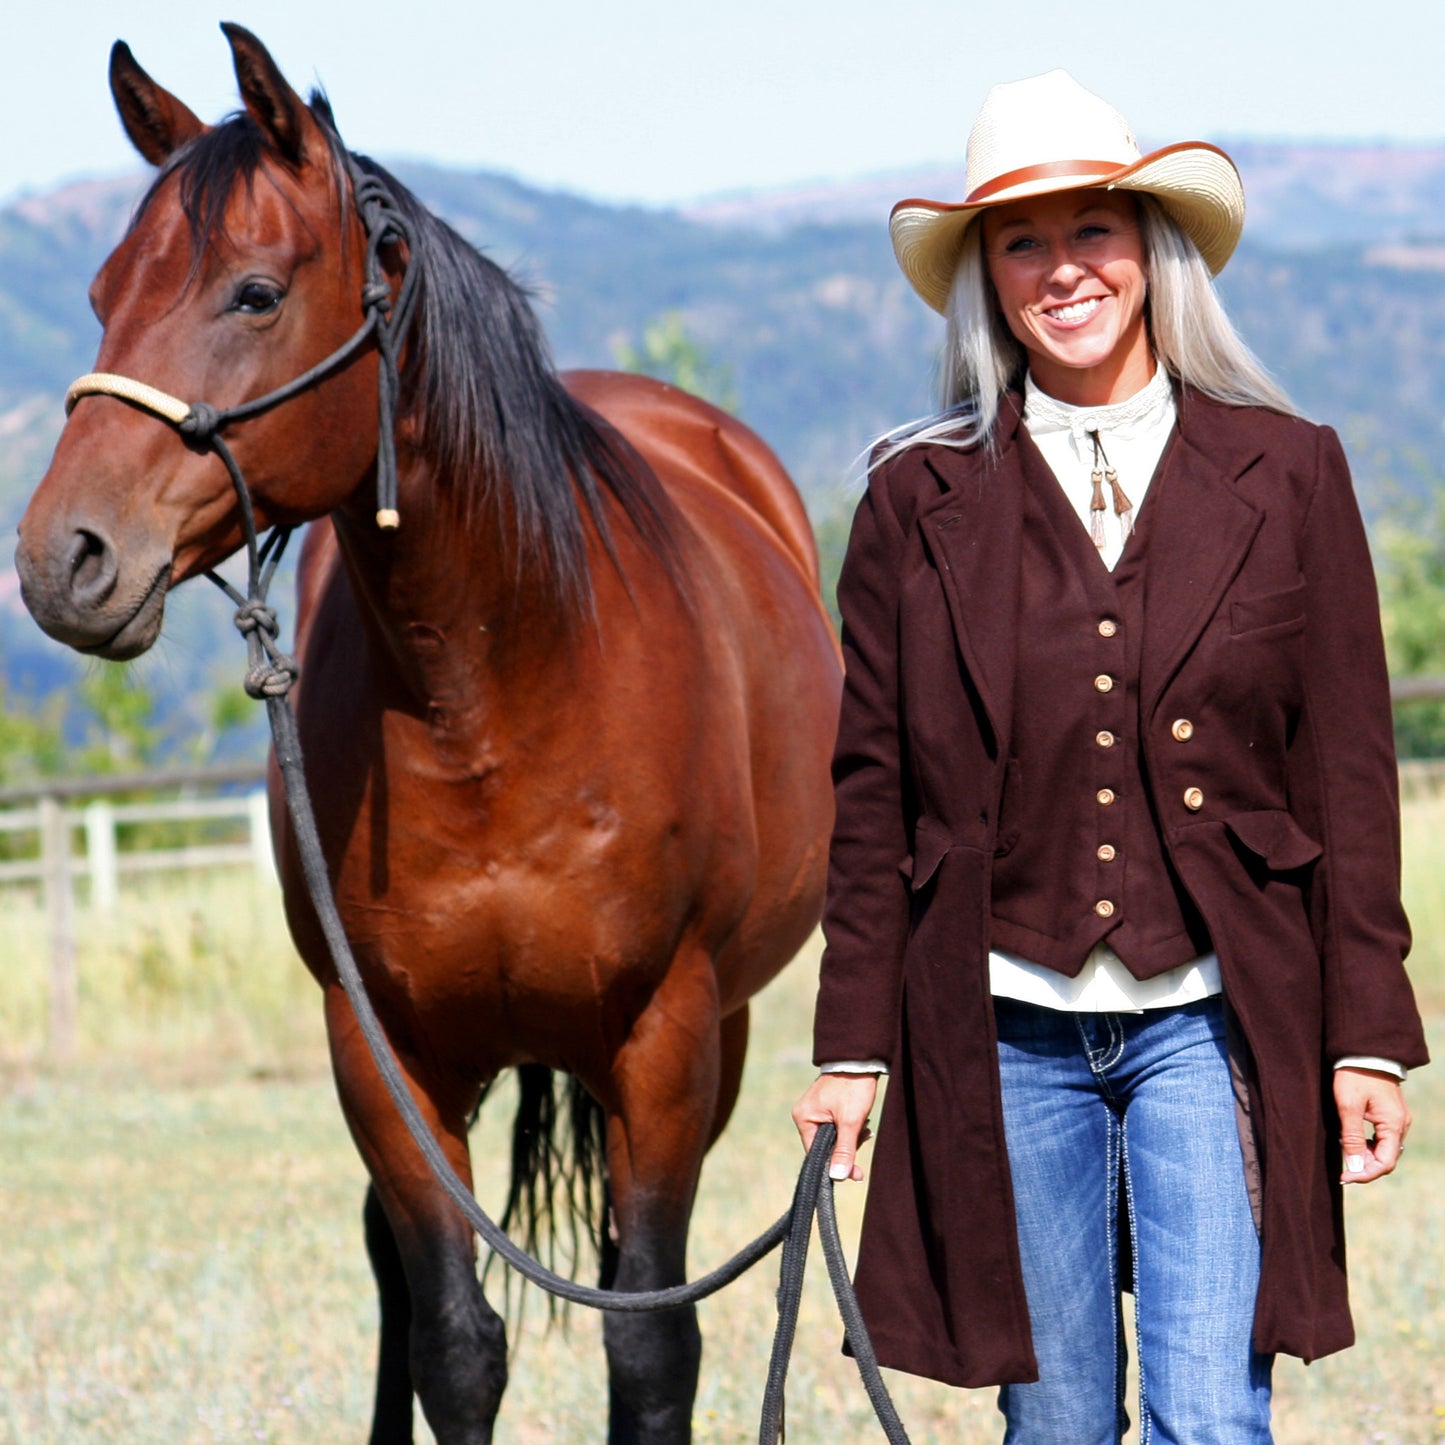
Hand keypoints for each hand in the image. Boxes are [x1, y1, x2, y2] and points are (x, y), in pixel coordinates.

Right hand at [792, 1072, 877, 1181]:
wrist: (861, 1059)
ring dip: (851, 1137)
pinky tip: (862, 1122)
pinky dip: (850, 1128)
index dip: (835, 1164)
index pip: (816, 1153)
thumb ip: (844, 1150)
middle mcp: (805, 1114)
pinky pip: (837, 1126)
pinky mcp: (826, 1106)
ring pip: (834, 1137)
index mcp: (804, 1118)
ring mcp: (816, 1109)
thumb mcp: (850, 1122)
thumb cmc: (852, 1087)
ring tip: (864, 1127)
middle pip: (826, 1146)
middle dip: (847, 1147)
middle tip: (864, 1138)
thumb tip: (837, 1177)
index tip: (856, 1173)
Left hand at [1335, 1066, 1410, 1183]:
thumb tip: (1354, 1167)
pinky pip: (1382, 1138)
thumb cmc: (1354, 1077)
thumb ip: (1352, 1137)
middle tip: (1341, 1169)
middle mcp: (1400, 1125)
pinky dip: (1367, 1144)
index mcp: (1394, 1125)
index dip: (1366, 1174)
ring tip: (1343, 1152)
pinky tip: (1350, 1140)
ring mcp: (1397, 1119)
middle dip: (1365, 1167)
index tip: (1345, 1177)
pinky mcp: (1389, 1114)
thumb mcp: (1348, 1107)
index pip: (1385, 1162)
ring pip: (1384, 1149)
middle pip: (1386, 1158)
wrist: (1363, 1052)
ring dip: (1365, 1156)